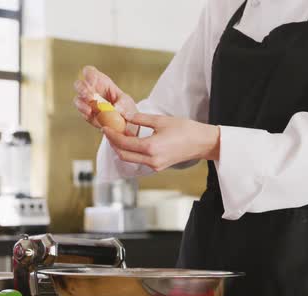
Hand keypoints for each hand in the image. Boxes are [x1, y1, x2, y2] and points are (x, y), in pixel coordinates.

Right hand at [73, 66, 137, 130]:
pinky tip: (91, 114)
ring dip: (82, 103)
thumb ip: (122, 103)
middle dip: (82, 89)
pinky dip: (85, 113)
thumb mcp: (127, 102)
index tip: (92, 81)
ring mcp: (87, 102)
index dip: (88, 74)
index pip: (89, 71)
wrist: (124, 122)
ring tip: (90, 109)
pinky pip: (81, 112)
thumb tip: (116, 107)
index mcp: (100, 81)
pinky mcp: (86, 113)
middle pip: (78, 84)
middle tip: (90, 97)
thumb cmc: (125, 106)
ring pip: (77, 99)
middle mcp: (91, 90)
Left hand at [103, 112, 220, 170]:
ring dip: (121, 148)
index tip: (105, 127)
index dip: (112, 136)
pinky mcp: (158, 166)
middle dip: (113, 143)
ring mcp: (154, 166)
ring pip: (130, 159)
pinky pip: (138, 160)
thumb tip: (124, 115)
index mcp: (151, 148)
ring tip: (118, 135)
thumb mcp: (161, 120)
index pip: (124, 143)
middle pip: (123, 155)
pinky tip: (130, 141)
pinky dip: (131, 151)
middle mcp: (151, 160)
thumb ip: (140, 119)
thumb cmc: (186, 130)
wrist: (202, 143)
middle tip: (108, 131)